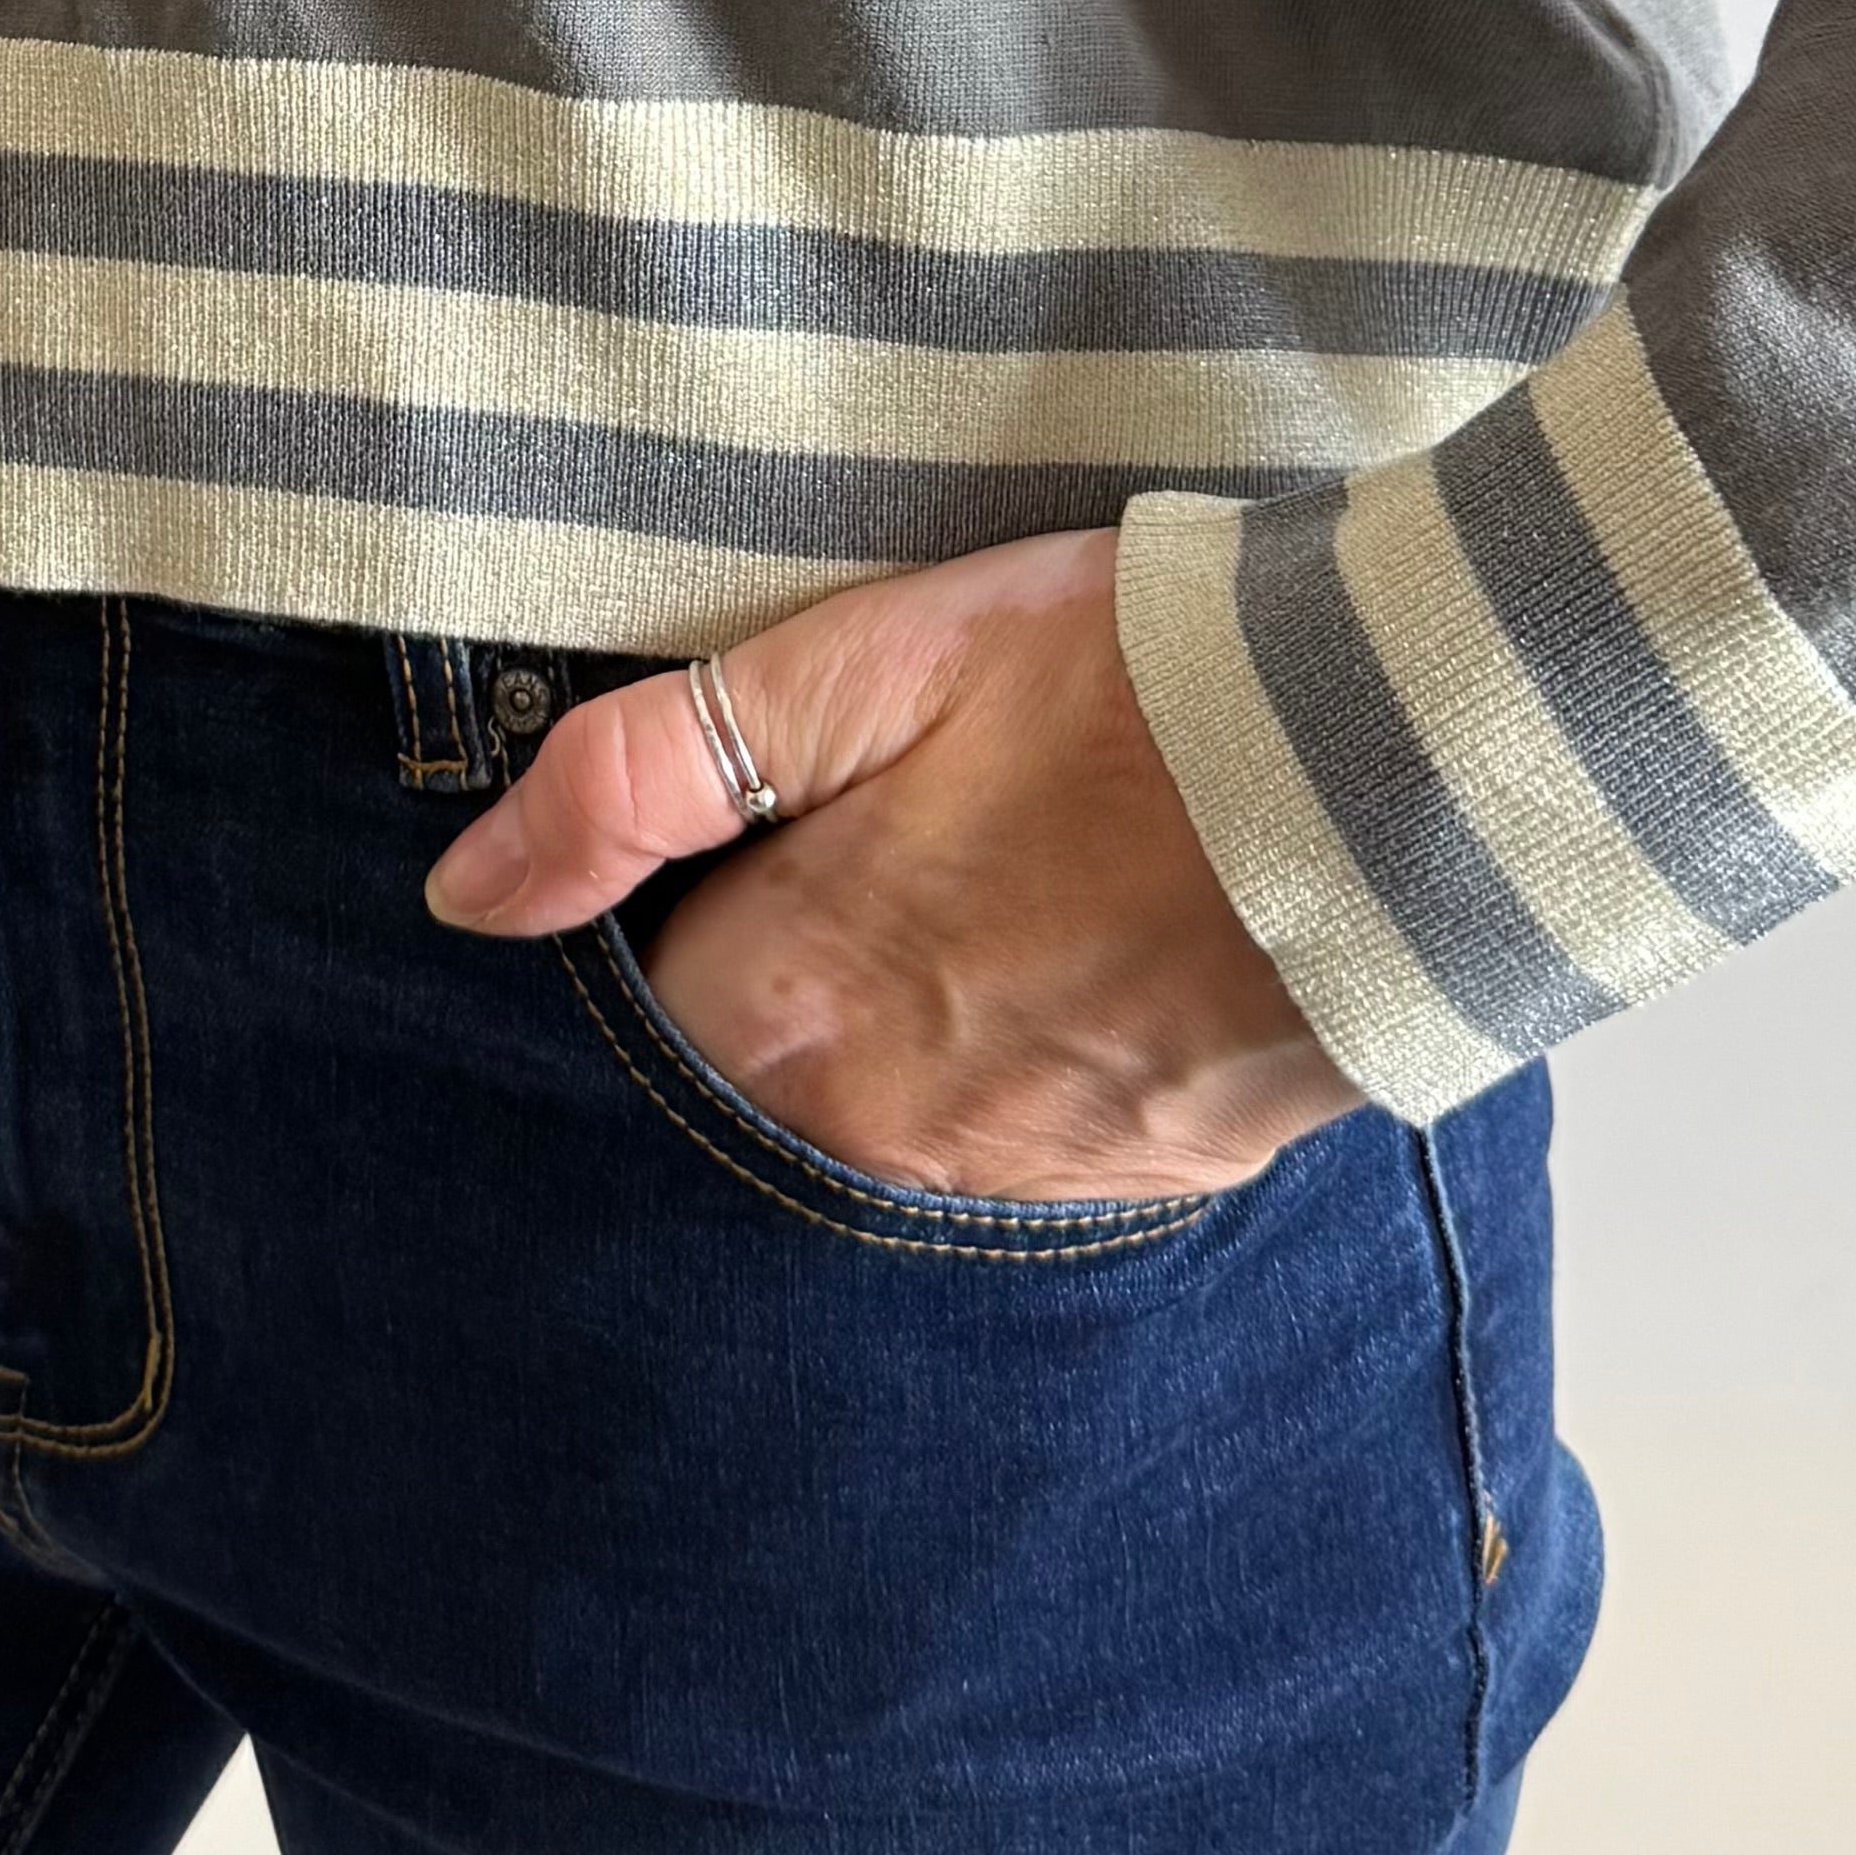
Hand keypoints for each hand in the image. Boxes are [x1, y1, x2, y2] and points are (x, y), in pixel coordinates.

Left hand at [421, 524, 1356, 1200]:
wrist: (1386, 777)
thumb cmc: (1120, 688)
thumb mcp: (857, 666)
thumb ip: (639, 777)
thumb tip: (468, 892)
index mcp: (785, 1005)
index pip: (624, 1017)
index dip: (644, 925)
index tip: (702, 854)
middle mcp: (871, 1132)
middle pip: (736, 1095)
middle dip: (751, 1006)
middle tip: (839, 876)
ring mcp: (1002, 1181)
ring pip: (859, 1137)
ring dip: (873, 1048)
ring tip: (952, 917)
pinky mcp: (1121, 1188)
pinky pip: (993, 1161)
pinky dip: (991, 1084)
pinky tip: (1046, 980)